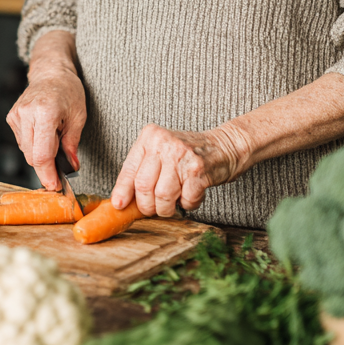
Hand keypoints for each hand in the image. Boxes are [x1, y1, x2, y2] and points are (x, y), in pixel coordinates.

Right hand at [6, 31, 85, 190]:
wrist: (51, 73)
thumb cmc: (68, 91)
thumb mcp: (78, 117)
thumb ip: (72, 144)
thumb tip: (71, 167)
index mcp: (45, 112)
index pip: (42, 154)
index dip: (48, 175)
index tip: (55, 186)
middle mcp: (26, 114)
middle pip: (32, 157)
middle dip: (47, 167)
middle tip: (62, 167)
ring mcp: (16, 115)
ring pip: (26, 152)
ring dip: (41, 154)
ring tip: (54, 138)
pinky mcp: (11, 118)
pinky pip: (22, 143)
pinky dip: (34, 145)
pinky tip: (43, 133)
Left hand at [111, 124, 242, 216]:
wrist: (224, 145)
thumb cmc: (188, 153)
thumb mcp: (160, 151)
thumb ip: (143, 169)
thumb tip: (124, 199)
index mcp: (149, 136)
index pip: (129, 169)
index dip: (122, 191)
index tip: (119, 204)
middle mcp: (163, 143)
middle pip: (143, 186)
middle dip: (147, 205)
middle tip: (154, 207)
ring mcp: (181, 156)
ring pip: (162, 196)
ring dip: (167, 208)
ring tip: (174, 201)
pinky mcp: (198, 170)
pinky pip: (185, 200)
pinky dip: (188, 204)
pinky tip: (191, 195)